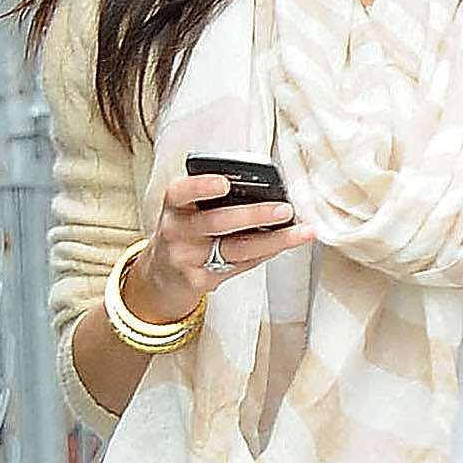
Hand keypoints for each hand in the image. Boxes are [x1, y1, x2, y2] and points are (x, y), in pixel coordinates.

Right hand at [120, 168, 311, 327]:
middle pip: (217, 222)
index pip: (182, 192)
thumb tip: (264, 189)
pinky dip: (266, 253)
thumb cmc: (185, 230)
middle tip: (284, 209)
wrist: (162, 273)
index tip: (224, 182)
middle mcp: (176, 231)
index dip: (203, 186)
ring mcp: (188, 259)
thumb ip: (213, 196)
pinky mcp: (201, 280)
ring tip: (300, 231)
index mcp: (174, 204)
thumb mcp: (186, 207)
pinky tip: (284, 245)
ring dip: (273, 239)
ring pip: (236, 248)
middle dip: (255, 215)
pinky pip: (240, 265)